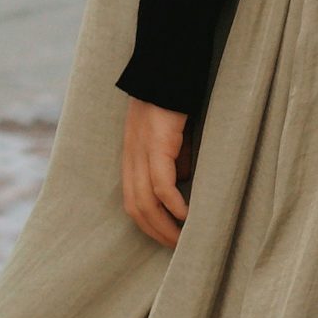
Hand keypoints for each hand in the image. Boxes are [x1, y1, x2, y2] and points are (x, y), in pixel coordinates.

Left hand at [120, 96, 191, 246]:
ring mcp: (141, 151)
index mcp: (132, 157)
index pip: (132, 201)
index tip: (165, 238)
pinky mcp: (156, 144)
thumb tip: (183, 180)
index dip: (147, 224)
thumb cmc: (172, 101)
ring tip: (181, 239)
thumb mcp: (170, 137)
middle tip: (175, 248)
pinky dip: (172, 203)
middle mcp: (132, 158)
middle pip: (136, 208)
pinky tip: (185, 214)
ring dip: (163, 225)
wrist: (167, 70)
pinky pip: (160, 183)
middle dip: (155, 232)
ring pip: (145, 201)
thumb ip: (173, 160)